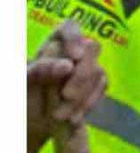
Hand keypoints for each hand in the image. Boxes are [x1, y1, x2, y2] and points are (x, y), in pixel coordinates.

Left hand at [27, 28, 107, 152]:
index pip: (70, 28)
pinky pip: (102, 88)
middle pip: (92, 48)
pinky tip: (74, 117)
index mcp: (52, 44)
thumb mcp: (23, 84)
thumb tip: (68, 65)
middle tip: (67, 96)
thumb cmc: (23, 97)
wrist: (31, 125)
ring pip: (98, 71)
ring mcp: (87, 68)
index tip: (75, 56)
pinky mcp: (96, 84)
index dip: (75, 38)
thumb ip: (40, 71)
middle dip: (82, 74)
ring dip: (82, 95)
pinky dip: (89, 103)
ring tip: (60, 116)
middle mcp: (72, 53)